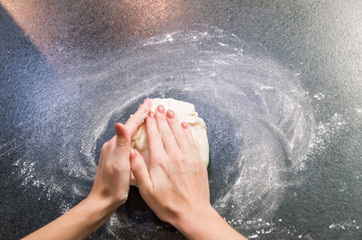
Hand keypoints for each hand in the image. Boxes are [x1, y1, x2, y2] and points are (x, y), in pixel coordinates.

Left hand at [22, 99, 151, 239]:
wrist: (103, 200)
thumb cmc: (113, 184)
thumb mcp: (119, 163)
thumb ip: (121, 143)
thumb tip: (119, 123)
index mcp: (115, 144)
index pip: (130, 125)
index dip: (141, 113)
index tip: (149, 102)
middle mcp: (113, 145)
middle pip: (129, 126)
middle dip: (140, 115)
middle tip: (150, 106)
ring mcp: (114, 151)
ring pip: (128, 133)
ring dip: (138, 124)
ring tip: (147, 117)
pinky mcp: (117, 158)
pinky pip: (128, 141)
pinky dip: (136, 134)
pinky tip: (140, 136)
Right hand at [130, 105, 246, 239]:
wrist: (192, 213)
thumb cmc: (167, 204)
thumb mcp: (147, 190)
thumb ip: (138, 169)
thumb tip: (131, 151)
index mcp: (160, 162)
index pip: (154, 137)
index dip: (151, 124)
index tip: (149, 114)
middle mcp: (175, 156)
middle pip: (167, 132)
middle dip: (162, 119)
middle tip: (159, 107)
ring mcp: (188, 157)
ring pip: (180, 134)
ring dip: (174, 122)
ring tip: (170, 111)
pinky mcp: (197, 161)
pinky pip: (191, 142)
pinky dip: (187, 132)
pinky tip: (184, 126)